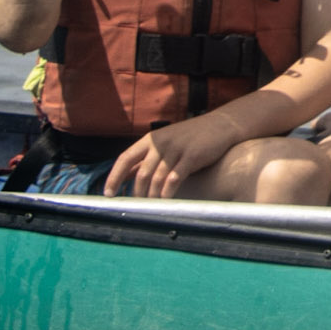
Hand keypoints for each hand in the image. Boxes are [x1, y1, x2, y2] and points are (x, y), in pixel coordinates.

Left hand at [106, 112, 240, 197]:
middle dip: (137, 192)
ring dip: (152, 195)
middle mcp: (161, 143)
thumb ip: (146, 158)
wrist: (222, 124)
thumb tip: (122, 177)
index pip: (125, 158)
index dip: (114, 177)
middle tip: (137, 205)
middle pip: (141, 173)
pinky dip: (168, 192)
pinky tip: (167, 199)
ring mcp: (177, 149)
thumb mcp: (165, 142)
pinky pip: (175, 178)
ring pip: (157, 178)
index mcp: (151, 139)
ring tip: (152, 205)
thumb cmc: (190, 137)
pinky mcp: (192, 156)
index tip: (109, 194)